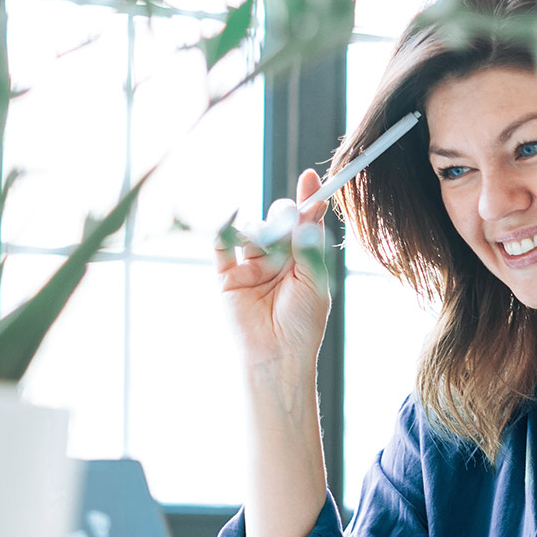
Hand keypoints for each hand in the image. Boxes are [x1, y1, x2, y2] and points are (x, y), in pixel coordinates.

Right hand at [215, 168, 329, 369]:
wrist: (277, 356)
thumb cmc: (302, 323)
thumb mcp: (314, 280)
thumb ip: (309, 244)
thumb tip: (311, 208)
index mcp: (302, 260)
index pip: (305, 223)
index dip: (308, 200)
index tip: (313, 179)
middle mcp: (277, 260)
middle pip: (277, 222)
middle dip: (284, 216)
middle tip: (289, 221)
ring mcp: (251, 267)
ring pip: (253, 231)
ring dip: (261, 232)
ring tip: (268, 249)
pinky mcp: (228, 277)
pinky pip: (222, 247)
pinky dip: (224, 231)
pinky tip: (231, 221)